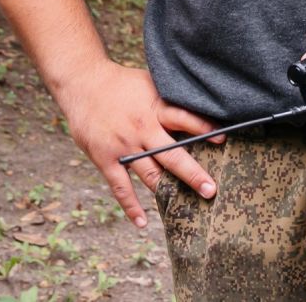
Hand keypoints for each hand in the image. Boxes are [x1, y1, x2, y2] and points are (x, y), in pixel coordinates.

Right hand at [59, 61, 222, 228]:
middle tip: (211, 190)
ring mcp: (123, 146)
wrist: (83, 83)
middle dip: (192, 173)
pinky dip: (131, 206)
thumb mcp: (149, 84)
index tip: (222, 140)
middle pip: (171, 154)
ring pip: (149, 174)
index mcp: (154, 108)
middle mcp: (141, 128)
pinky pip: (120, 186)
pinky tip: (142, 222)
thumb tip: (198, 109)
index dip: (204, 129)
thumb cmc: (121, 83)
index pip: (184, 119)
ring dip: (168, 191)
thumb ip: (169, 101)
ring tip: (187, 208)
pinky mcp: (105, 158)